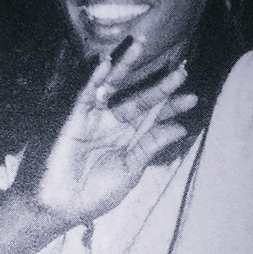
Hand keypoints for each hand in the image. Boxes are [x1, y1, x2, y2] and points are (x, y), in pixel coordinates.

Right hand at [36, 39, 196, 225]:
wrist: (59, 208)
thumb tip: (180, 127)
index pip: (153, 117)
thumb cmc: (94, 194)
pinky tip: (106, 61)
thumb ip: (151, 145)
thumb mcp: (130, 170)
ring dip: (125, 66)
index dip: (171, 106)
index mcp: (127, 139)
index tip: (193, 98)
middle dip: (159, 86)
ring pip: (112, 86)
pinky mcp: (73, 118)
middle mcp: (112, 124)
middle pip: (139, 99)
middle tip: (182, 70)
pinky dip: (94, 77)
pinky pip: (85, 93)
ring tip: (140, 45)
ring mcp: (93, 119)